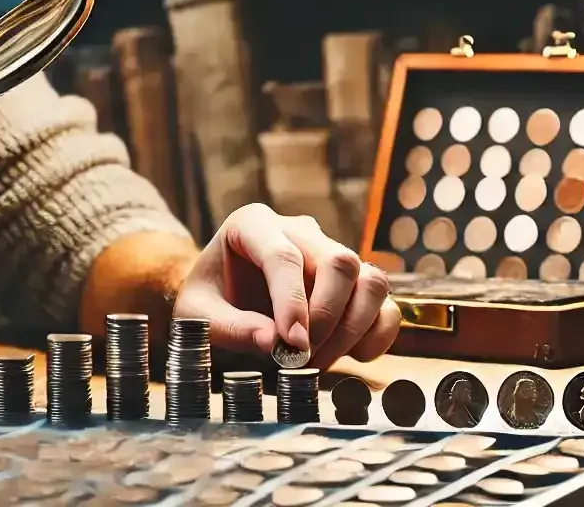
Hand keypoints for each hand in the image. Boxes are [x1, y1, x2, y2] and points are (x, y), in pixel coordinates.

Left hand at [174, 204, 397, 368]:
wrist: (222, 299)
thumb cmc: (209, 299)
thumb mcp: (197, 314)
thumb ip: (231, 327)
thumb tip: (275, 343)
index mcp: (253, 223)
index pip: (283, 256)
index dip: (292, 302)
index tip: (291, 344)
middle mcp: (299, 231)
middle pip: (338, 262)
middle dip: (326, 318)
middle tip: (300, 357)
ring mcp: (331, 253)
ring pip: (371, 279)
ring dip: (353, 328)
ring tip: (318, 359)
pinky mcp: (354, 283)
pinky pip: (386, 304)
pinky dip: (378, 334)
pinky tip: (352, 355)